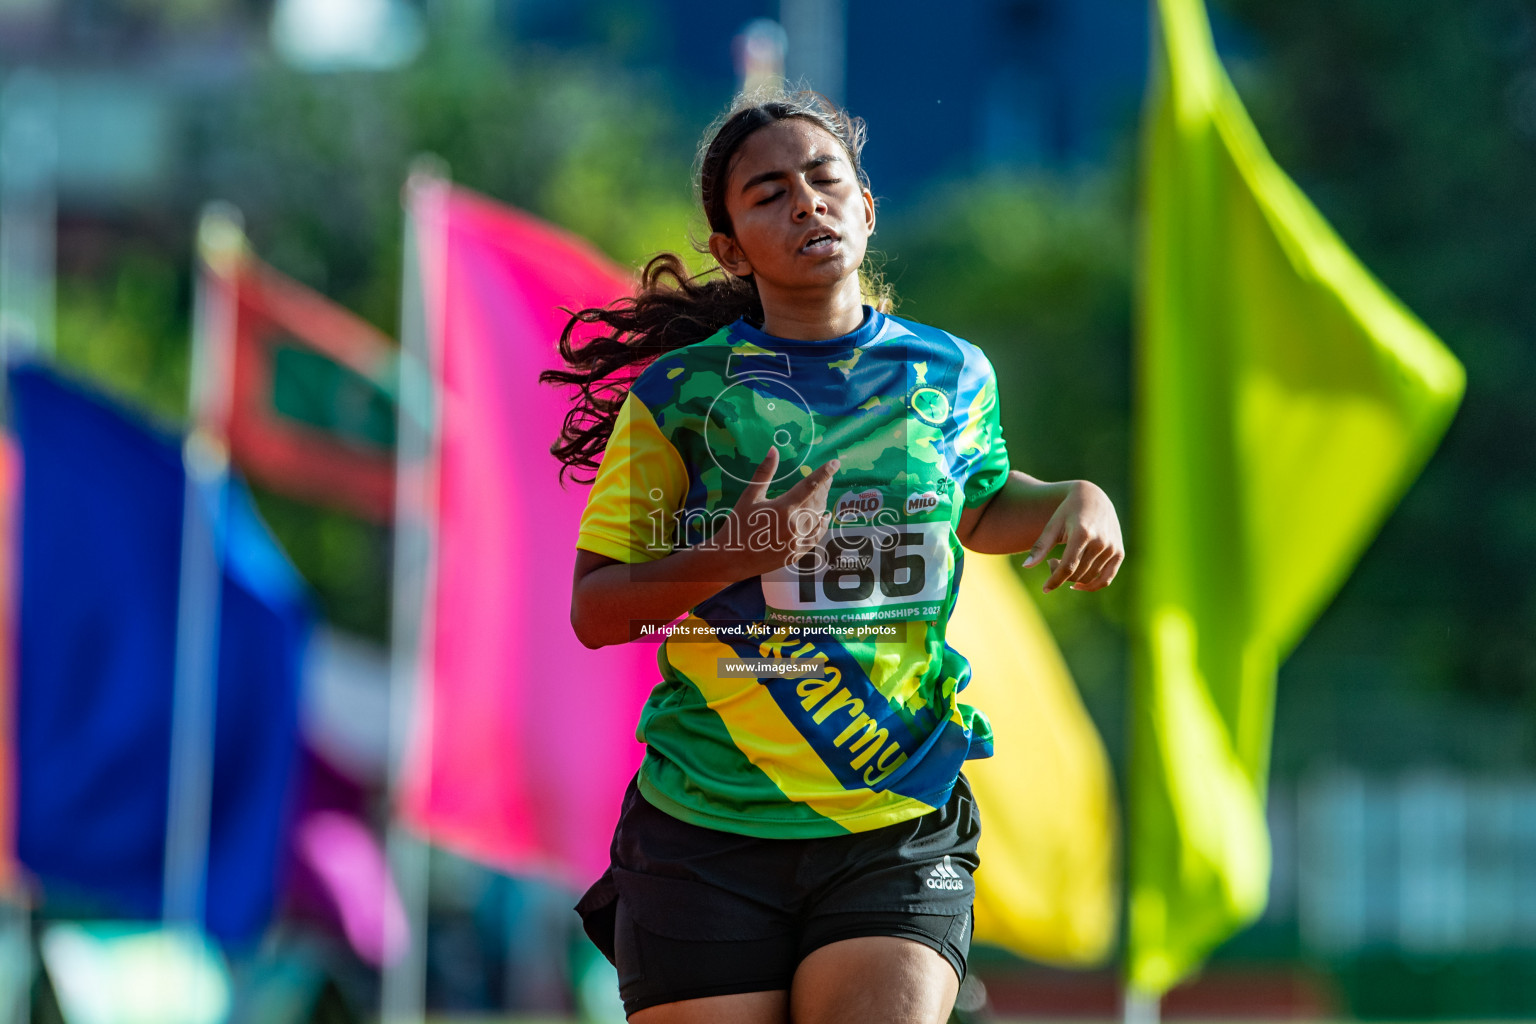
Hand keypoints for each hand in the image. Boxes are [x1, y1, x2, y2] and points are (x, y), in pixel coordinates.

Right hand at [728, 447, 839, 578]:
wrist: (732, 559)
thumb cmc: (738, 525)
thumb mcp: (749, 496)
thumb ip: (764, 473)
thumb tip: (774, 449)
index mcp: (783, 507)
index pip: (810, 485)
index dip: (824, 473)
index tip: (835, 463)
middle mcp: (795, 524)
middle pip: (817, 500)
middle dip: (825, 486)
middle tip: (829, 477)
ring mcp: (798, 540)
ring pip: (818, 517)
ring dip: (823, 503)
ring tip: (824, 493)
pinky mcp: (797, 552)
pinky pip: (816, 536)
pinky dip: (823, 524)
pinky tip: (825, 517)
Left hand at [1022, 481, 1123, 592]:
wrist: (1093, 498)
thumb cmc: (1068, 512)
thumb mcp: (1052, 525)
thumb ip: (1040, 546)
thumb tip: (1026, 566)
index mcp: (1082, 533)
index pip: (1068, 567)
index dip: (1054, 580)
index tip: (1045, 588)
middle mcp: (1100, 541)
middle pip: (1077, 573)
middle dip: (1060, 574)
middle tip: (1050, 561)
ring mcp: (1112, 548)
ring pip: (1088, 577)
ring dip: (1072, 578)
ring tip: (1062, 562)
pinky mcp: (1119, 553)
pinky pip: (1106, 579)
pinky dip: (1092, 586)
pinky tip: (1077, 584)